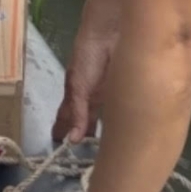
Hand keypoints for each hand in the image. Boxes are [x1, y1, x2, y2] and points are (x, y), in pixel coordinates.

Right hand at [54, 16, 119, 143]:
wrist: (110, 32)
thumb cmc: (88, 56)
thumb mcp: (78, 86)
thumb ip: (77, 112)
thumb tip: (72, 140)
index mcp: (76, 95)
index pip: (67, 118)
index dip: (63, 132)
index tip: (60, 152)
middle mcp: (92, 97)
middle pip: (87, 121)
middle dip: (87, 138)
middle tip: (88, 159)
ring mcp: (111, 95)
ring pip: (106, 119)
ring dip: (107, 134)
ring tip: (110, 153)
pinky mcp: (127, 92)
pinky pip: (125, 112)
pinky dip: (125, 123)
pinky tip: (130, 136)